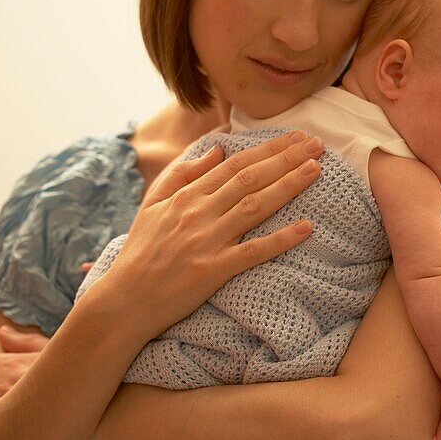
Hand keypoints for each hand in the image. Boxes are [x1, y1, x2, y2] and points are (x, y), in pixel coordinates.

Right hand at [83, 129, 323, 343]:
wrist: (123, 302)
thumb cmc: (139, 253)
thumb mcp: (152, 205)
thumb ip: (182, 174)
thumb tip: (216, 150)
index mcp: (186, 196)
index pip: (234, 163)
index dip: (268, 148)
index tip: (295, 137)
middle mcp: (198, 213)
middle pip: (249, 178)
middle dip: (285, 158)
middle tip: (316, 144)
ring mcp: (206, 241)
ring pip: (254, 206)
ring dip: (287, 186)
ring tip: (315, 170)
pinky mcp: (212, 271)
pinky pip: (253, 252)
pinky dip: (281, 239)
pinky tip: (306, 228)